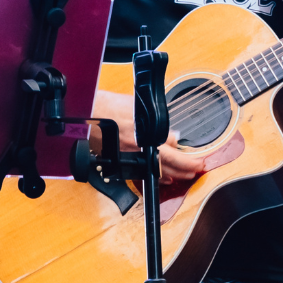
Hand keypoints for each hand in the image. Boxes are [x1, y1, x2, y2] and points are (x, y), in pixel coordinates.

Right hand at [91, 88, 209, 186]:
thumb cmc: (104, 105)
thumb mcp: (135, 104)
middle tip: (199, 168)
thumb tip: (169, 130)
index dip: (187, 154)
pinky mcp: (120, 162)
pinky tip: (164, 178)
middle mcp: (138, 149)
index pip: (172, 148)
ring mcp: (129, 158)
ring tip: (187, 175)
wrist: (82, 113)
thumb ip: (154, 118)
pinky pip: (143, 174)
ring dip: (175, 175)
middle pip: (169, 165)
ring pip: (157, 172)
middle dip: (187, 168)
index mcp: (143, 134)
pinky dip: (156, 177)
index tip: (198, 157)